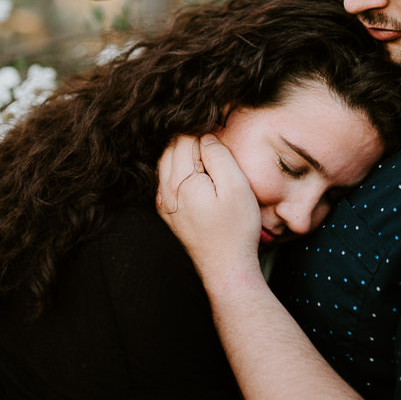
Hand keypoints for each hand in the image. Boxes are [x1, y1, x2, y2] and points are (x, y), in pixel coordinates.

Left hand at [157, 134, 262, 288]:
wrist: (227, 268)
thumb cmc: (236, 229)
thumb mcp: (236, 186)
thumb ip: (219, 156)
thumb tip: (206, 137)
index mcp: (180, 182)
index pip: (183, 140)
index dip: (202, 132)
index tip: (218, 133)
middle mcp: (166, 191)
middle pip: (171, 149)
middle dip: (190, 140)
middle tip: (215, 143)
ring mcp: (164, 203)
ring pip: (167, 162)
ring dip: (184, 153)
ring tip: (209, 157)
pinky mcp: (168, 211)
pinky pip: (167, 179)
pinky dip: (180, 168)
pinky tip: (199, 173)